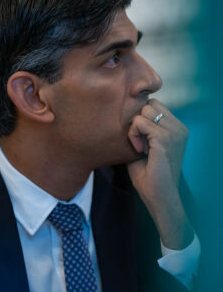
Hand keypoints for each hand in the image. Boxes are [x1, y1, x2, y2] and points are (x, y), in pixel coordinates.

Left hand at [127, 99, 193, 249]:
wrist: (158, 196)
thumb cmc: (148, 176)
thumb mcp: (142, 147)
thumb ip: (138, 131)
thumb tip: (122, 116)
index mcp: (176, 129)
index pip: (154, 105)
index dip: (140, 117)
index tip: (137, 137)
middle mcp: (179, 128)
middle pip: (149, 104)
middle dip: (137, 119)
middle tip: (136, 141)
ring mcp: (174, 132)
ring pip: (145, 110)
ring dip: (134, 127)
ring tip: (137, 146)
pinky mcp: (165, 138)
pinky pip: (141, 122)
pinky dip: (133, 134)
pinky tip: (137, 149)